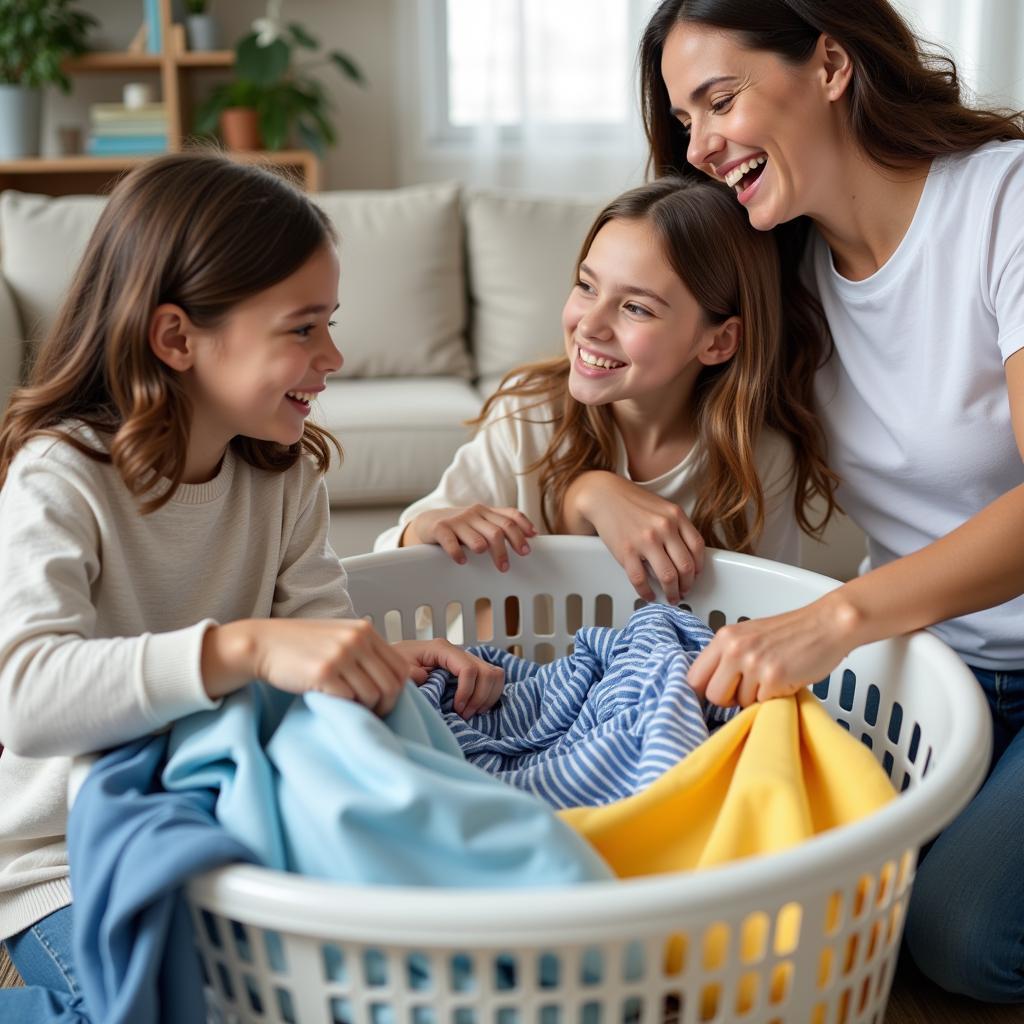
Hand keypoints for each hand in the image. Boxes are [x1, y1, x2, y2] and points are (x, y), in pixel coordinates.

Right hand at [203, 618, 409, 714]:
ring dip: (364, 709)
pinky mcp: (323, 672)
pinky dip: (345, 708)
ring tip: (350, 710)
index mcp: (365, 630)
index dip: (397, 691)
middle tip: (372, 716)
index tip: (385, 703)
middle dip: (385, 706)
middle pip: (391, 684)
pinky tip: (334, 706)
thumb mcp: (339, 637)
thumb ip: (365, 651)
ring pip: (372, 695)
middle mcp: (356, 639)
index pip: (400, 667)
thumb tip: (393, 682)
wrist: (263, 644)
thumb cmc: (301, 646)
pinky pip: (348, 699)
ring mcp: (341, 654)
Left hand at [393, 638, 504, 717]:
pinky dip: (490, 694)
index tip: (457, 709)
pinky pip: (493, 678)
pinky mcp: (470, 668)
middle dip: (479, 697)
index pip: (468, 668)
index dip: (467, 691)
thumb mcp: (399, 668)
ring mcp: (466, 659)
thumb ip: (410, 673)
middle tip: (463, 714)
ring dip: (487, 696)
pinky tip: (475, 707)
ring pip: (495, 674)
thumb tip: (427, 678)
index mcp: (442, 649)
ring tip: (470, 711)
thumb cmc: (396, 664)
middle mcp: (458, 651)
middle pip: (486, 672)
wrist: (392, 662)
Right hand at [405, 505, 536, 570]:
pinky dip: (458, 553)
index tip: (531, 542)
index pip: (511, 515)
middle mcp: (474, 513)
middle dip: (510, 548)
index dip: (524, 527)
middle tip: (511, 565)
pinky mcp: (441, 528)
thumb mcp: (479, 523)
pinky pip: (451, 542)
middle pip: (499, 530)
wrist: (427, 521)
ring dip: (490, 553)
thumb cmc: (459, 527)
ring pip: (479, 538)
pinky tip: (462, 561)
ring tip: (498, 567)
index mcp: (486, 512)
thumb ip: (498, 527)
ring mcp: (458, 520)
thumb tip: (527, 539)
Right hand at [563, 471, 703, 604]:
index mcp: (675, 515)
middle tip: (684, 591)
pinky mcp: (626, 552)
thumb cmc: (632, 501)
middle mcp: (664, 527)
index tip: (695, 575)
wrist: (603, 495)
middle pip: (686, 566)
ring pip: (668, 576)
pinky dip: (647, 592)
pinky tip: (649, 594)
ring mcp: (645, 540)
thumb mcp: (662, 507)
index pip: (697, 547)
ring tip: (670, 597)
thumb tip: (685, 556)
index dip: (699, 566)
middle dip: (687, 584)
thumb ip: (676, 527)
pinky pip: (641, 580)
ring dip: (672, 592)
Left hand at [687, 593, 863, 706]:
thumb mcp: (749, 635)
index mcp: (724, 638)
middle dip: (729, 700)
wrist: (827, 625)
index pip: (694, 676)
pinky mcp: (774, 678)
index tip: (715, 695)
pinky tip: (785, 680)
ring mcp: (754, 663)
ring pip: (739, 702)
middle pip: (713, 695)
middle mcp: (735, 649)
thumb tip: (709, 687)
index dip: (703, 691)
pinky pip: (763, 704)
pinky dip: (774, 698)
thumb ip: (728, 656)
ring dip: (755, 698)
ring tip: (772, 679)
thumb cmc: (791, 632)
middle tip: (747, 690)